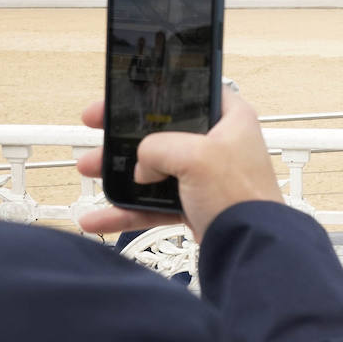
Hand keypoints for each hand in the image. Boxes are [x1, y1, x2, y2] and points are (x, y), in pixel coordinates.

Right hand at [76, 87, 281, 242]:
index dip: (155, 93)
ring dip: (120, 173)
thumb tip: (143, 166)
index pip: (190, 93)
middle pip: (163, 132)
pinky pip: (153, 204)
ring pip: (153, 169)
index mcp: (230, 119)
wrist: (251, 248)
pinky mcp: (195, 206)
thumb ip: (158, 148)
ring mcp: (206, 178)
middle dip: (124, 135)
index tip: (122, 97)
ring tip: (91, 170)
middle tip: (97, 130)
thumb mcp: (195, 156)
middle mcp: (218, 145)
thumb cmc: (243, 197)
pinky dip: (126, 211)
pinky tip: (100, 216)